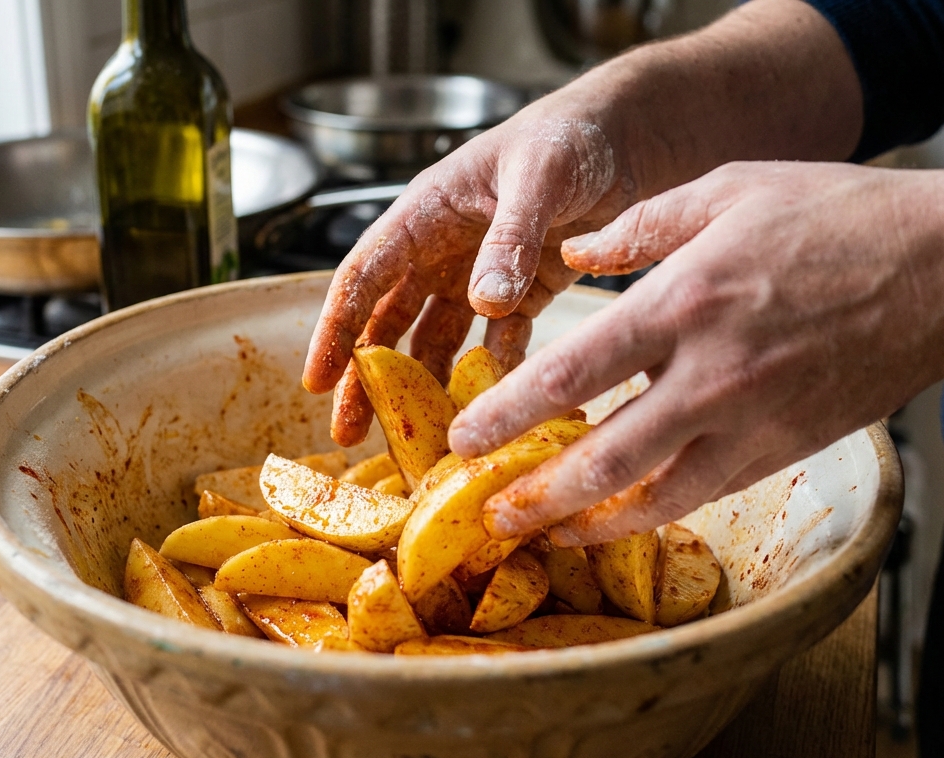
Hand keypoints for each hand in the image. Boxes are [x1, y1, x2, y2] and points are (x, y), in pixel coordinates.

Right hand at [300, 96, 637, 445]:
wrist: (627, 135)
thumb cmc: (569, 135)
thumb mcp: (538, 177)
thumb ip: (510, 238)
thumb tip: (483, 301)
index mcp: (426, 214)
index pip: (364, 275)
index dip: (336, 329)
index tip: (317, 379)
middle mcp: (442, 250)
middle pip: (387, 321)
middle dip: (365, 377)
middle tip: (347, 431)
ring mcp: (479, 276)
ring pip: (435, 339)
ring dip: (422, 385)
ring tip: (412, 436)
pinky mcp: (523, 294)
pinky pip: (499, 341)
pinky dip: (496, 371)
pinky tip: (496, 402)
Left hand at [459, 161, 943, 545]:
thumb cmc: (839, 220)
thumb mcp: (728, 190)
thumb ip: (639, 225)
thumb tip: (572, 254)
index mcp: (686, 302)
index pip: (571, 374)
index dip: (508, 416)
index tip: (465, 439)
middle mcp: (712, 375)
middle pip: (602, 459)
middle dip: (534, 494)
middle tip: (487, 512)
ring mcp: (751, 422)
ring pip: (652, 497)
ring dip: (587, 522)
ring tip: (541, 532)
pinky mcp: (783, 450)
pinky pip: (703, 495)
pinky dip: (652, 512)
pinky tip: (616, 516)